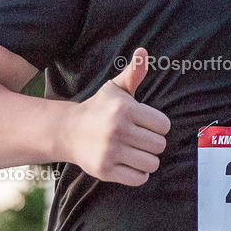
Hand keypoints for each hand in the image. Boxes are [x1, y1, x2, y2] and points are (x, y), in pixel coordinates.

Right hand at [64, 47, 170, 185]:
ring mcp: (110, 151)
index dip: (158, 126)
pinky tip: (129, 164)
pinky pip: (139, 179)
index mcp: (124, 108)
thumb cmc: (99, 108)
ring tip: (135, 152)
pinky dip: (138, 174)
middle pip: (159, 145)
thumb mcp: (115, 89)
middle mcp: (117, 129)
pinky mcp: (105, 170)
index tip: (145, 125)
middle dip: (152, 144)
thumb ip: (134, 73)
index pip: (164, 125)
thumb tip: (143, 52)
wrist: (67, 131)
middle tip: (139, 139)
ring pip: (152, 164)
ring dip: (147, 160)